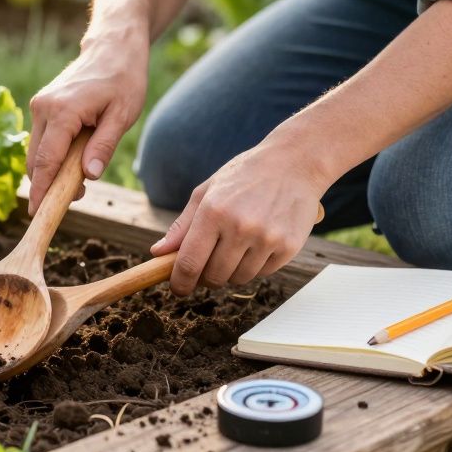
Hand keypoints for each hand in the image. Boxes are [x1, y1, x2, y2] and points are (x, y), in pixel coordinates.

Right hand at [27, 34, 147, 214]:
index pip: (46, 161)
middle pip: (36, 160)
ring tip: (81, 178)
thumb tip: (89, 176)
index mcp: (62, 111)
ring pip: (37, 152)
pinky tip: (76, 160)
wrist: (113, 46)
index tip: (37, 214)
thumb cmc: (123, 78)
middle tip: (76, 198)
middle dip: (49, 185)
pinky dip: (53, 156)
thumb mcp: (123, 115)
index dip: (41, 190)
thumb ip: (104, 146)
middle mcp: (43, 108)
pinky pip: (42, 140)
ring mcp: (40, 106)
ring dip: (52, 171)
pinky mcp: (42, 106)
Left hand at [151, 143, 327, 294]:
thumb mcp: (207, 192)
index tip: (178, 288)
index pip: (189, 263)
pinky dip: (256, 265)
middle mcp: (240, 226)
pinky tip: (259, 241)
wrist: (294, 164)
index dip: (180, 282)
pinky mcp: (288, 247)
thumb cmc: (245, 176)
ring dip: (233, 271)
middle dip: (206, 276)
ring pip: (239, 278)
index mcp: (214, 211)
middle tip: (209, 262)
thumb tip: (158, 253)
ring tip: (238, 245)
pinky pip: (263, 273)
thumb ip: (182, 226)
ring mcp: (267, 238)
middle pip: (214, 276)